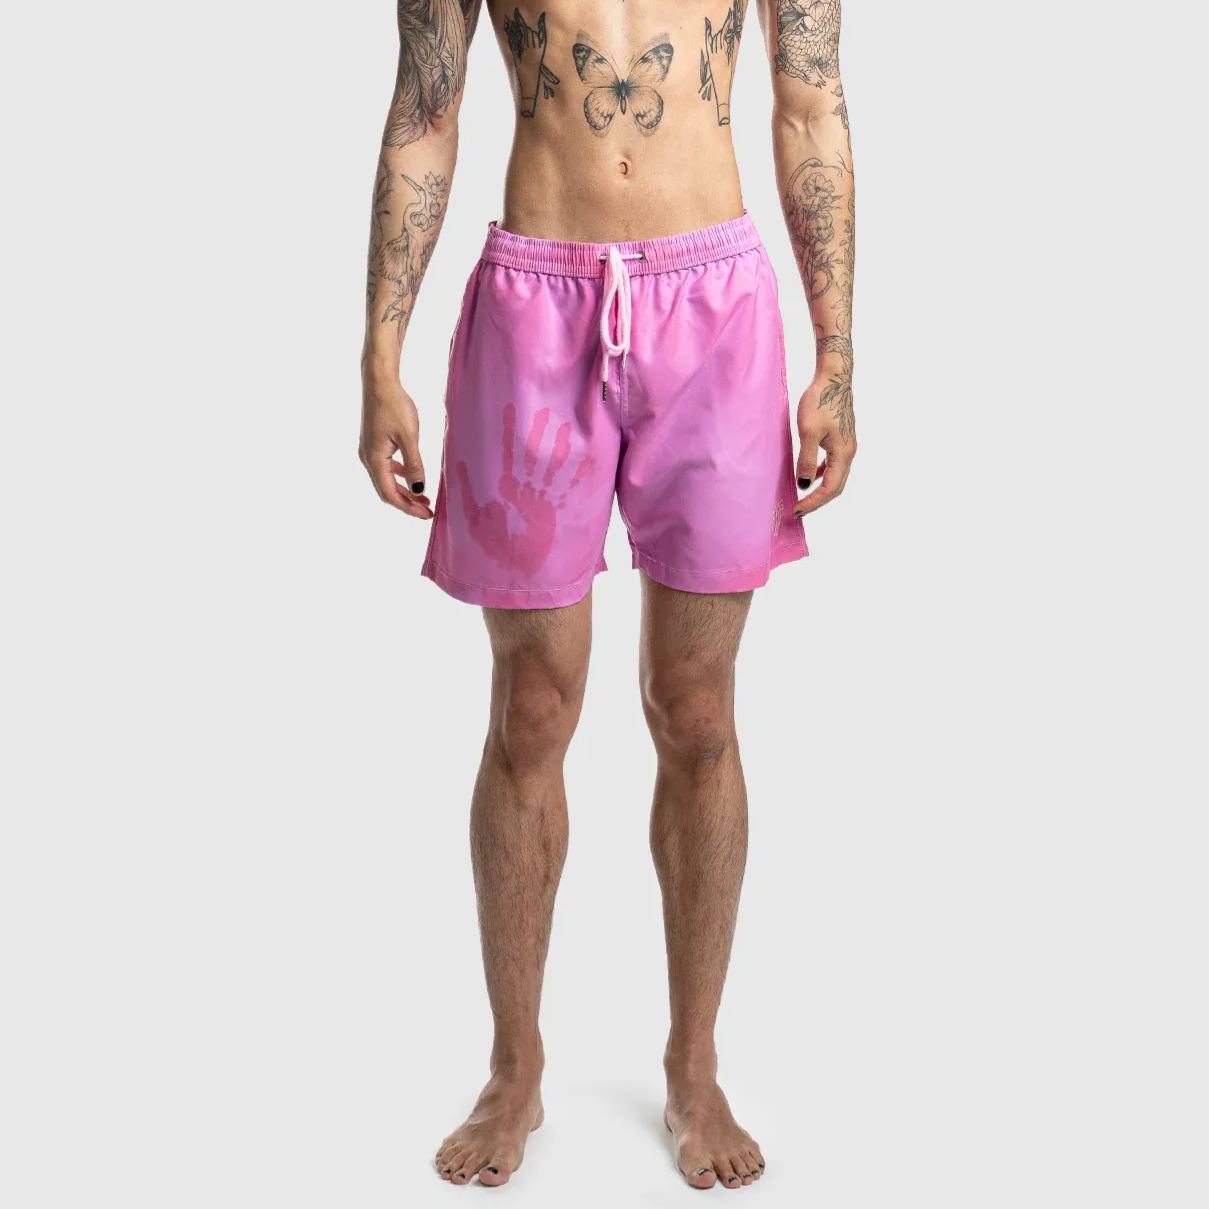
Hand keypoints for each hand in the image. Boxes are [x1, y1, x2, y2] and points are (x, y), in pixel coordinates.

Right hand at [359, 375, 432, 518]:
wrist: (380, 382)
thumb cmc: (394, 406)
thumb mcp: (409, 437)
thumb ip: (414, 465)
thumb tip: (419, 489)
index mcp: (374, 460)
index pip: (390, 494)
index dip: (408, 507)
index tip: (426, 514)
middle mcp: (368, 459)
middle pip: (387, 490)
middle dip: (408, 502)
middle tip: (428, 510)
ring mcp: (370, 452)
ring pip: (387, 480)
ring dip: (404, 490)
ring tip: (424, 498)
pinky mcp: (375, 444)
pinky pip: (387, 468)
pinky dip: (400, 476)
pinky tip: (413, 477)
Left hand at [794, 354, 855, 516]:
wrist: (834, 378)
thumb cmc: (820, 401)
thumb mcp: (808, 432)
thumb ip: (806, 460)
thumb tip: (804, 484)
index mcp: (843, 453)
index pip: (830, 489)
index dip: (814, 502)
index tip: (797, 510)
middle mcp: (849, 453)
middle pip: (836, 487)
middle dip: (817, 501)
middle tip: (798, 510)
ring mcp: (846, 446)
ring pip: (835, 476)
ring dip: (820, 490)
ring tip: (803, 497)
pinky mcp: (840, 439)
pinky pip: (832, 464)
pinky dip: (821, 475)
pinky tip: (809, 475)